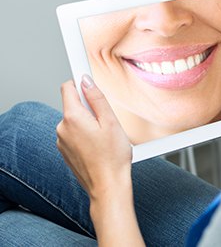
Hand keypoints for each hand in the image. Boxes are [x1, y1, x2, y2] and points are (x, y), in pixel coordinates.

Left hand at [57, 75, 131, 200]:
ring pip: (75, 120)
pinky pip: (74, 134)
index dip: (80, 82)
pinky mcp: (66, 151)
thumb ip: (97, 98)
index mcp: (72, 118)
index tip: (89, 80)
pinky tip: (99, 146)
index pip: (68, 87)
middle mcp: (62, 128)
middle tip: (106, 120)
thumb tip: (86, 81)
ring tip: (104, 137)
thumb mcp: (110, 121)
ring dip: (88, 122)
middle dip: (89, 107)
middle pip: (73, 104)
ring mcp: (62, 141)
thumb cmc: (113, 157)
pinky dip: (85, 135)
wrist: (108, 186)